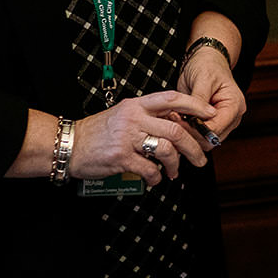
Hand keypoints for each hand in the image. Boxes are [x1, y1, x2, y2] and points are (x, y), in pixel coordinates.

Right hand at [71, 91, 216, 184]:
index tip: (210, 114)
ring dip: (176, 165)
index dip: (195, 105)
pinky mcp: (120, 158)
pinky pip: (149, 169)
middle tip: (201, 158)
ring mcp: (127, 138)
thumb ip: (148, 117)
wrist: (67, 145)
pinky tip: (154, 179)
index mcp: (136, 105)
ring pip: (167, 150)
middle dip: (194, 146)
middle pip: (176, 130)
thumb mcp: (123, 114)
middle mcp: (134, 118)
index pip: (172, 99)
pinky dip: (156, 177)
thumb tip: (177, 126)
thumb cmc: (98, 132)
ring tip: (175, 172)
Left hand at [178, 41, 245, 144]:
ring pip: (205, 141)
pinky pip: (201, 135)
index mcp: (234, 106)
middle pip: (212, 139)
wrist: (206, 60)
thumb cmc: (207, 65)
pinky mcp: (212, 122)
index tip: (177, 121)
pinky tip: (178, 120)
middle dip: (191, 134)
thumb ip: (199, 100)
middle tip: (172, 121)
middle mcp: (232, 117)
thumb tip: (194, 120)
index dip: (195, 129)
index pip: (216, 129)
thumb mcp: (202, 79)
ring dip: (189, 134)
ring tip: (174, 120)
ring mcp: (223, 121)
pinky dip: (189, 131)